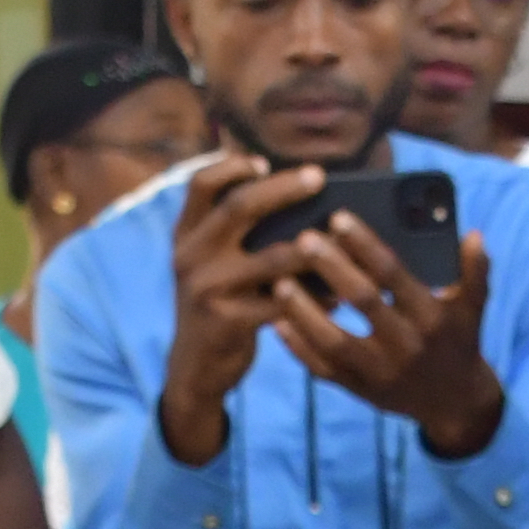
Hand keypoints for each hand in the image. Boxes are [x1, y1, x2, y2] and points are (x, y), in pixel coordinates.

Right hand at [157, 153, 343, 460]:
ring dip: (310, 247)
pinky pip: (281, 302)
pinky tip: (338, 295)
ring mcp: (207, 289)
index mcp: (187, 234)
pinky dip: (314, 297)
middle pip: (238, 207)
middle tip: (318, 177)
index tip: (265, 162)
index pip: (200, 184)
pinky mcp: (228, 321)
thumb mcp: (209, 263)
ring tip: (341, 236)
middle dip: (283, 189)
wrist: (195, 367)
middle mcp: (191, 255)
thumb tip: (293, 192)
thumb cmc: (217, 303)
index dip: (232, 166)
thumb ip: (232, 232)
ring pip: (269, 258)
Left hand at [267, 208, 504, 462]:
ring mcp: (380, 373)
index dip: (365, 246)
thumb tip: (473, 235)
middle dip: (331, 268)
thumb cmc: (459, 342)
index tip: (338, 218)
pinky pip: (323, 370)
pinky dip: (299, 349)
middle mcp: (406, 346)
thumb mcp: (472, 309)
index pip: (394, 275)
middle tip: (303, 240)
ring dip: (304, 311)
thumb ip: (474, 272)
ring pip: (335, 341)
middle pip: (363, 302)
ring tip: (279, 281)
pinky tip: (278, 324)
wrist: (455, 404)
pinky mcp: (360, 391)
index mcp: (431, 318)